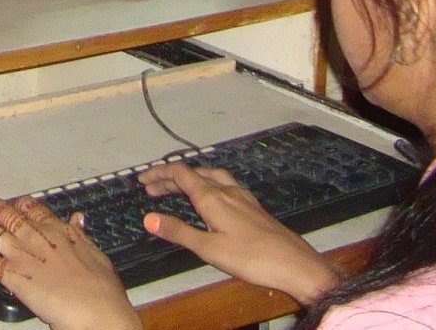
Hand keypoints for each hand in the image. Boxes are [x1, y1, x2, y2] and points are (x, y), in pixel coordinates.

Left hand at [0, 196, 142, 329]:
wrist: (98, 310)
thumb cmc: (102, 289)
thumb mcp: (96, 253)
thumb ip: (81, 235)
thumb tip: (78, 219)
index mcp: (58, 230)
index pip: (31, 207)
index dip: (13, 203)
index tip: (6, 202)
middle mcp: (38, 236)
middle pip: (3, 212)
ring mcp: (24, 255)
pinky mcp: (14, 276)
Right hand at [135, 161, 342, 304]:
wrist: (293, 262)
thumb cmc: (250, 257)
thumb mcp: (208, 248)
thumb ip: (178, 231)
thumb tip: (148, 218)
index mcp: (212, 197)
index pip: (181, 174)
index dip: (159, 174)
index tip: (142, 180)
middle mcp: (226, 191)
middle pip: (194, 174)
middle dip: (170, 178)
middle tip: (151, 189)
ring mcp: (242, 196)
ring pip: (211, 176)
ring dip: (191, 178)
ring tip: (178, 188)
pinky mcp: (252, 205)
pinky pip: (224, 184)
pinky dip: (208, 184)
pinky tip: (212, 197)